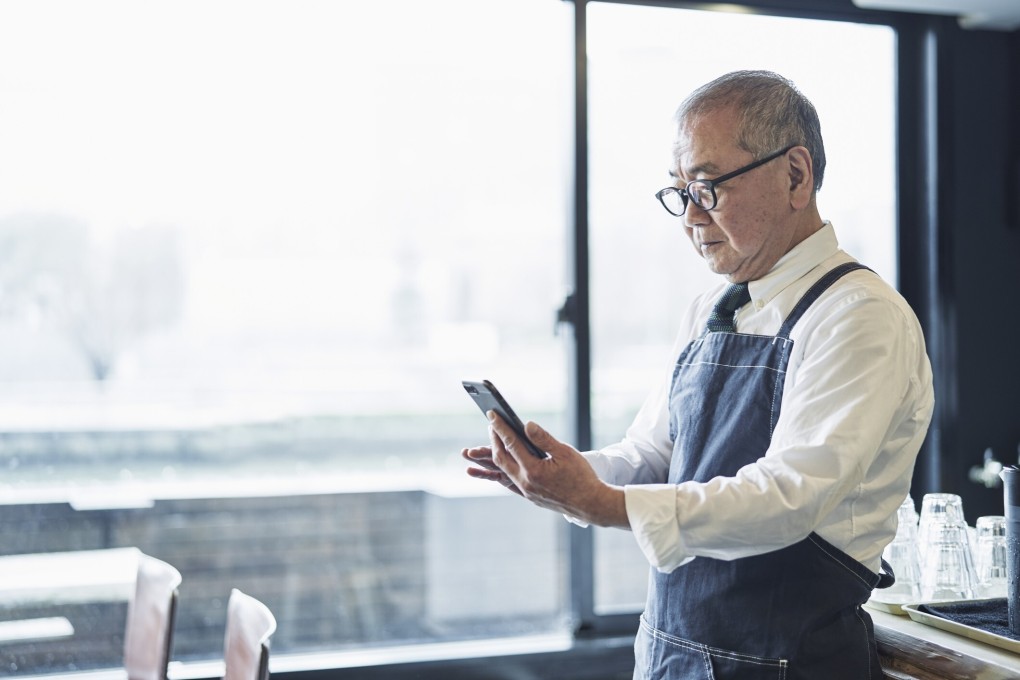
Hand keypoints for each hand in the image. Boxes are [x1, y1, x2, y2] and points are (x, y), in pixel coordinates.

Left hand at [463, 412, 628, 528]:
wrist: (591, 504)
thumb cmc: (582, 476)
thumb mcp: (565, 453)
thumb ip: (544, 438)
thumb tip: (526, 425)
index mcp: (534, 470)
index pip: (511, 444)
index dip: (500, 428)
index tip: (492, 415)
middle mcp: (525, 482)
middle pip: (501, 458)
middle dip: (493, 440)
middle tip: (492, 425)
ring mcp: (526, 491)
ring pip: (502, 471)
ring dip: (491, 458)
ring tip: (481, 448)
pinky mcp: (529, 496)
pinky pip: (509, 481)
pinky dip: (500, 473)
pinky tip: (497, 467)